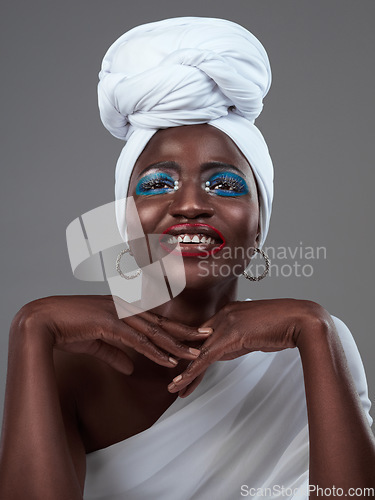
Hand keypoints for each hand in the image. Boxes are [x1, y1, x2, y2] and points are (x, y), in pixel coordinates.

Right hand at [16, 295, 211, 373]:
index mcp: (122, 308)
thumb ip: (115, 354)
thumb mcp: (96, 342)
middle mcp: (124, 308)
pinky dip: (155, 353)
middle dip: (185, 332)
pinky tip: (169, 362)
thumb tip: (131, 368)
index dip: (175, 327)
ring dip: (176, 345)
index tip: (192, 333)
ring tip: (195, 355)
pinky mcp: (110, 325)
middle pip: (161, 323)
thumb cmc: (67, 328)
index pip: (155, 319)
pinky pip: (138, 342)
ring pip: (154, 332)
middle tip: (207, 337)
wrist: (44, 320)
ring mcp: (118, 315)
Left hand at [168, 298, 327, 396]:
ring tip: (173, 388)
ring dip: (185, 373)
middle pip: (197, 343)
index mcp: (228, 311)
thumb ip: (237, 340)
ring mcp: (225, 324)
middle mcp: (222, 315)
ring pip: (198, 352)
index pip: (205, 334)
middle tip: (174, 380)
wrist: (302, 320)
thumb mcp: (255, 334)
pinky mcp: (230, 337)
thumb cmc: (284, 326)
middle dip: (185, 363)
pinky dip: (193, 372)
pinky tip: (182, 383)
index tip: (187, 365)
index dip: (195, 352)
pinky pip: (206, 358)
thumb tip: (226, 352)